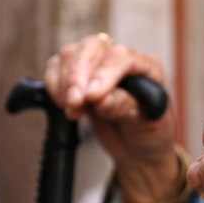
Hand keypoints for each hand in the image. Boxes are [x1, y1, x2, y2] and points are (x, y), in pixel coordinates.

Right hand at [44, 34, 180, 202]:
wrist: (139, 154)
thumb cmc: (151, 137)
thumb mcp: (148, 127)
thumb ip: (127, 109)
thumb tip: (102, 98)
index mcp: (147, 67)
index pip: (122, 58)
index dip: (105, 74)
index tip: (92, 97)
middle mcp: (122, 60)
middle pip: (92, 48)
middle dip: (78, 76)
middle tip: (74, 107)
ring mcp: (98, 67)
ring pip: (71, 55)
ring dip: (63, 80)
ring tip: (70, 110)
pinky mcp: (78, 79)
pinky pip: (56, 69)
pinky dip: (52, 84)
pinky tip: (61, 104)